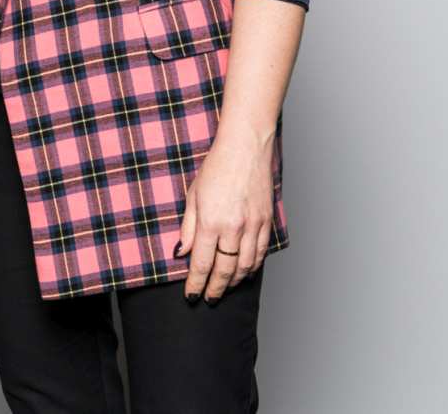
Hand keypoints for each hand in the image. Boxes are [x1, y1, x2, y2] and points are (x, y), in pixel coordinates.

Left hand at [173, 130, 273, 300]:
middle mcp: (234, 228)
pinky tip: (244, 273)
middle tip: (209, 298)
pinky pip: (261, 253)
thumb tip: (181, 253)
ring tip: (224, 289)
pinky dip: (252, 268)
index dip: (196, 284)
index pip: (201, 264)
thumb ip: (188, 227)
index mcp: (211, 221)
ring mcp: (253, 226)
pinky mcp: (266, 222)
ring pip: (246, 266)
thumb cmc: (216, 167)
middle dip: (215, 288)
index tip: (191, 295)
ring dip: (234, 282)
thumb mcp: (193, 195)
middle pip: (225, 270)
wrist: (245, 149)